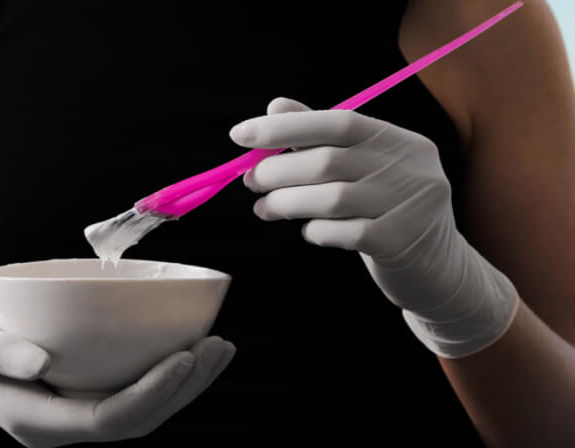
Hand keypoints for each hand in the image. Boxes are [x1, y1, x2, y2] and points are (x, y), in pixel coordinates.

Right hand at [0, 306, 234, 446]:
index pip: (110, 420)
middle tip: (218, 346)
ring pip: (141, 412)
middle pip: (138, 421)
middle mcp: (64, 428)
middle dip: (183, 389)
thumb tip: (39, 362)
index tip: (185, 355)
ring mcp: (74, 415)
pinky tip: (187, 349)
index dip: (153, 393)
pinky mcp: (81, 397)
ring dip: (184, 385)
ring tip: (219, 348)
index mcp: (39, 423)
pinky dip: (164, 376)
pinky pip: (132, 395)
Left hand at [229, 97, 517, 357]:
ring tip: (265, 209)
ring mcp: (410, 205)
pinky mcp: (401, 241)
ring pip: (331, 198)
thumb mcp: (364, 169)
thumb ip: (322, 137)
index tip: (240, 135)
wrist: (438, 271)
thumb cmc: (388, 212)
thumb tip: (276, 106)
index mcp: (400, 140)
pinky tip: (308, 231)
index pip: (338, 121)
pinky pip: (343, 233)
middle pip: (328, 161)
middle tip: (250, 182)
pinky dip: (316, 231)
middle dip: (277, 170)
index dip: (285, 127)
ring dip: (286, 203)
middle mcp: (410, 167)